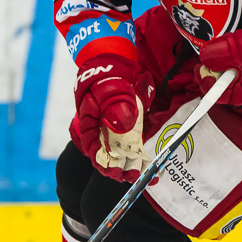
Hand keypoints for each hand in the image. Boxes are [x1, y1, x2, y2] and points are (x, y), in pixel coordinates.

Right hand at [74, 54, 154, 180]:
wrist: (117, 64)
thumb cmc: (108, 74)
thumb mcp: (110, 87)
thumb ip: (114, 105)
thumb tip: (122, 124)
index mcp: (88, 124)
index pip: (93, 149)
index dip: (104, 163)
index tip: (115, 172)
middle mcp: (100, 133)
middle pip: (108, 157)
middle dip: (121, 170)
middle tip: (135, 177)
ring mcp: (114, 134)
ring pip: (122, 157)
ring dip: (133, 168)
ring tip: (147, 177)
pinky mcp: (128, 132)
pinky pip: (134, 151)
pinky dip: (142, 161)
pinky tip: (153, 171)